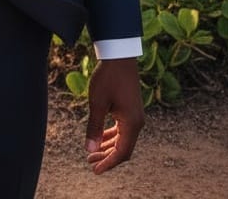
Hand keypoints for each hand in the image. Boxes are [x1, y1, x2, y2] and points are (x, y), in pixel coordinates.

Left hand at [84, 56, 143, 173]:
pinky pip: (122, 129)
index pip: (122, 153)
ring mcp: (135, 116)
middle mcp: (137, 123)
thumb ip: (94, 128)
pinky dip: (112, 136)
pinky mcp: (131, 110)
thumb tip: (90, 150)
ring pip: (123, 139)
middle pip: (123, 149)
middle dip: (107, 157)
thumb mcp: (97, 103)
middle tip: (90, 162)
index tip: (94, 171)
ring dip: (108, 147)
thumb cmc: (107, 78)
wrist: (119, 57)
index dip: (108, 163)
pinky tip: (101, 138)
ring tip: (92, 153)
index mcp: (132, 124)